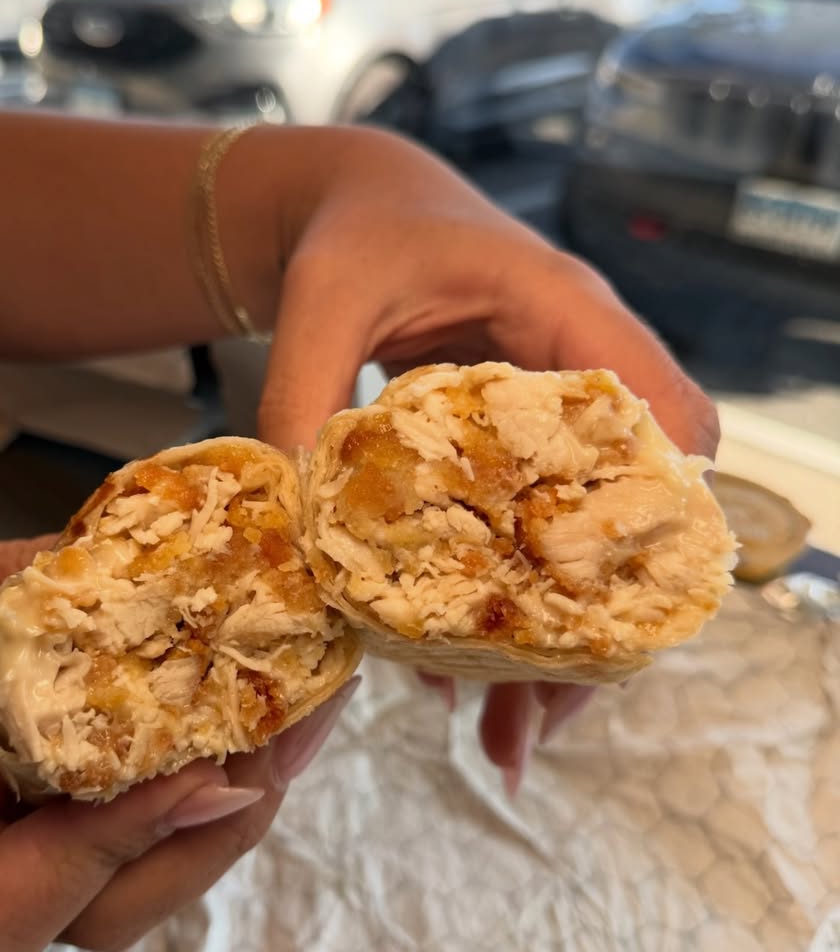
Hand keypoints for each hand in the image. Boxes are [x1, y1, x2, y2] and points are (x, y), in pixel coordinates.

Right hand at [0, 542, 353, 951]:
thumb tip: (122, 547)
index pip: (8, 907)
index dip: (105, 854)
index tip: (190, 775)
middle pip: (119, 905)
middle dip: (217, 818)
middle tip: (296, 715)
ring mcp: (51, 871)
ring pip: (164, 872)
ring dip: (249, 789)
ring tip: (316, 697)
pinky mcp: (92, 835)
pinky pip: (172, 826)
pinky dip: (234, 767)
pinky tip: (287, 700)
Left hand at [259, 129, 718, 787]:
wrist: (349, 207)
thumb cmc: (350, 235)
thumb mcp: (321, 302)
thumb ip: (305, 395)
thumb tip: (290, 519)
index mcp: (563, 311)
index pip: (660, 413)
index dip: (657, 517)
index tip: (608, 618)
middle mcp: (582, 368)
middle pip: (639, 511)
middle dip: (601, 627)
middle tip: (541, 727)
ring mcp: (557, 415)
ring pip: (594, 543)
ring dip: (558, 645)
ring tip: (508, 744)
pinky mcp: (522, 451)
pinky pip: (539, 536)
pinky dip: (510, 610)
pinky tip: (454, 684)